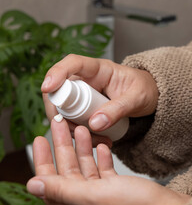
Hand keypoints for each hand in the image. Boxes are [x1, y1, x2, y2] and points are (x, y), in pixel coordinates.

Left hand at [27, 118, 189, 204]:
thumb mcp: (93, 196)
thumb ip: (62, 190)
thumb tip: (32, 185)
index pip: (49, 181)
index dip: (42, 159)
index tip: (39, 138)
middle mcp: (85, 202)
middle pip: (67, 168)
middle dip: (63, 144)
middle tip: (59, 123)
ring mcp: (101, 194)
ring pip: (85, 165)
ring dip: (83, 147)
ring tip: (81, 128)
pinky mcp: (114, 188)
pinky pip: (102, 169)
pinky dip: (100, 156)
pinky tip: (102, 145)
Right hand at [41, 54, 158, 132]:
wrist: (149, 97)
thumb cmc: (144, 89)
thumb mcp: (136, 98)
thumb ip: (118, 109)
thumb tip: (95, 124)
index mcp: (99, 69)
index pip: (73, 63)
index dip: (56, 73)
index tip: (48, 87)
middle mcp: (87, 80)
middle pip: (60, 90)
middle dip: (60, 111)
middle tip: (75, 130)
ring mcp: (84, 95)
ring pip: (64, 109)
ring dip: (71, 127)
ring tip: (97, 139)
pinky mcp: (85, 108)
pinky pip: (73, 120)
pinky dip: (80, 132)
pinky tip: (97, 140)